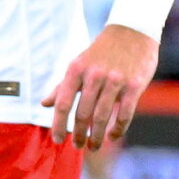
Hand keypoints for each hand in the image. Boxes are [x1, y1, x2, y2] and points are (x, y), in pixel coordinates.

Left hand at [44, 25, 157, 149]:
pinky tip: (112, 136)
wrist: (132, 32)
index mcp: (75, 70)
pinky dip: (118, 129)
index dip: (58, 125)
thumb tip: (44, 104)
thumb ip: (62, 86)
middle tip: (77, 147)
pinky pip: (124, 114)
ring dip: (96, 137)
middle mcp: (93, 76)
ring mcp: (115, 81)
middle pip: (82, 114)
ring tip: (93, 146)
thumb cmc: (101, 52)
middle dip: (78, 135)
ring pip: (102, 117)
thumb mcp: (77, 64)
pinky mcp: (134, 85)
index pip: (62, 104)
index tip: (57, 140)